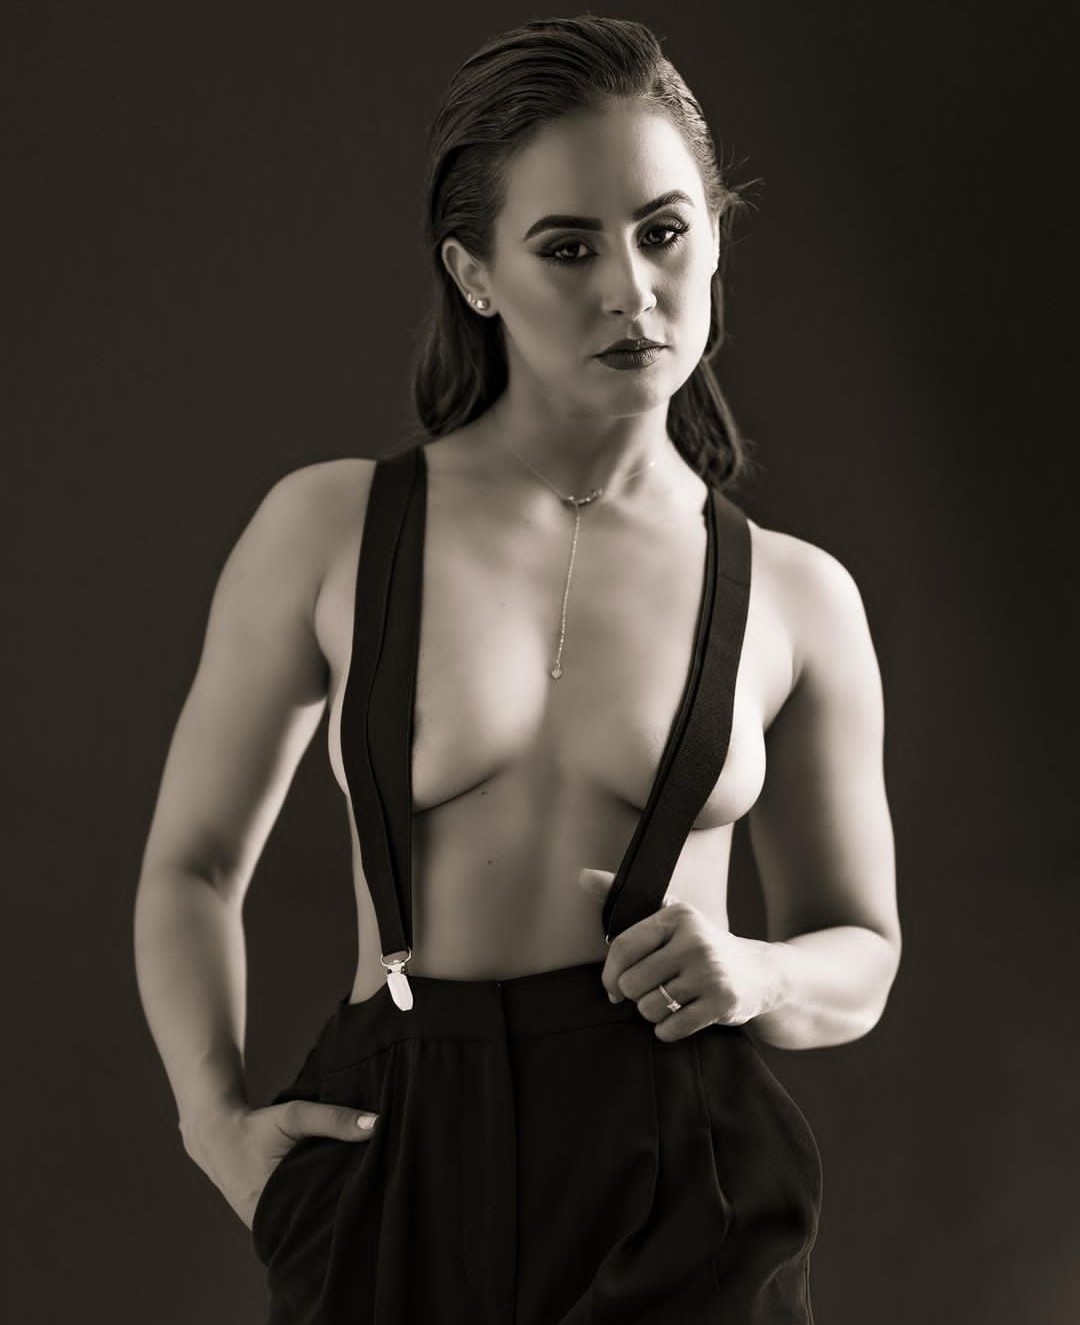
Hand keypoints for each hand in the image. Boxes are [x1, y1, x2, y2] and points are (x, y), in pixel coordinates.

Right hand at [179, 1098, 379, 1228]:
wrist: (217, 1137)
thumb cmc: (258, 1126)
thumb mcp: (294, 1117)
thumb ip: (334, 1120)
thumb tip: (377, 1125)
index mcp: (276, 1205)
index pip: (326, 1216)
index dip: (351, 1203)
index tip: (374, 1189)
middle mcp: (271, 1225)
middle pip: (319, 1223)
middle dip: (342, 1209)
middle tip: (371, 1192)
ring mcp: (268, 1229)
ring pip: (308, 1226)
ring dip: (328, 1212)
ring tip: (356, 1196)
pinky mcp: (268, 1225)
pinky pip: (297, 1222)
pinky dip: (313, 1211)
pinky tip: (332, 1197)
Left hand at [578, 868, 779, 1041]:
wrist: (760, 972)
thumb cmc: (700, 945)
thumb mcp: (669, 915)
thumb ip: (624, 895)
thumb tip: (582, 875)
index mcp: (678, 915)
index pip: (622, 947)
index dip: (610, 973)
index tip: (612, 986)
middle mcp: (695, 940)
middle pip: (632, 982)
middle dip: (635, 995)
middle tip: (653, 990)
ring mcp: (711, 972)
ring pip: (649, 1008)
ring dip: (653, 1013)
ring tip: (671, 1000)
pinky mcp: (723, 1002)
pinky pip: (671, 1029)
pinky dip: (668, 1029)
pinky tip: (682, 1015)